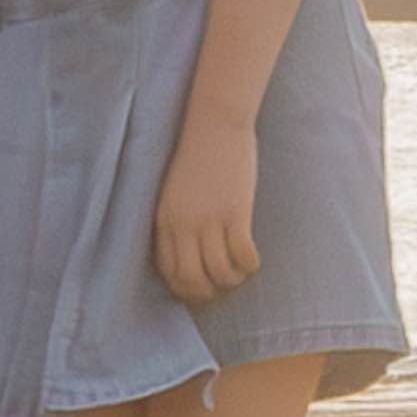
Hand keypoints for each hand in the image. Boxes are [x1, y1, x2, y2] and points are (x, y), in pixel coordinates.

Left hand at [153, 104, 262, 306]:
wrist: (214, 122)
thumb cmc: (196, 154)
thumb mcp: (173, 191)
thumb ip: (176, 220)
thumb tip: (188, 252)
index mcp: (164, 219)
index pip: (168, 270)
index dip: (184, 288)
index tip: (198, 290)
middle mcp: (183, 224)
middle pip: (191, 279)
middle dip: (207, 294)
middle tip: (221, 290)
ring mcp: (209, 219)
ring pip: (219, 272)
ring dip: (231, 281)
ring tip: (239, 275)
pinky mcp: (235, 212)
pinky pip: (242, 255)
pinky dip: (249, 266)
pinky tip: (252, 261)